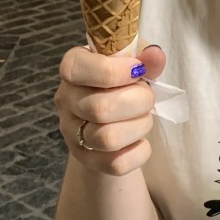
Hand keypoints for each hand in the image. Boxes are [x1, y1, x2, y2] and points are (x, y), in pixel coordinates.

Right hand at [55, 42, 166, 176]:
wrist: (112, 119)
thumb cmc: (122, 83)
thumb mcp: (134, 62)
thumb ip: (145, 57)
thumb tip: (154, 56)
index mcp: (73, 68)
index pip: (77, 68)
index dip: (114, 71)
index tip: (137, 71)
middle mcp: (65, 100)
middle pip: (100, 108)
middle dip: (138, 102)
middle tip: (147, 98)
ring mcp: (72, 133)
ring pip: (107, 138)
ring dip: (139, 127)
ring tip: (142, 118)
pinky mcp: (87, 160)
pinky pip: (116, 164)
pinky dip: (138, 152)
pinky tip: (139, 141)